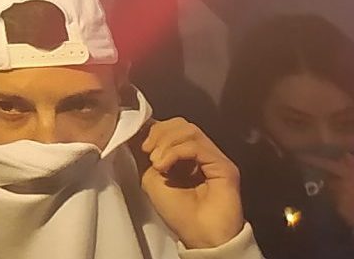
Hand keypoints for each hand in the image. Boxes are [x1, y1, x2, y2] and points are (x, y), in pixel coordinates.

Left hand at [136, 117, 244, 249]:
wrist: (200, 236)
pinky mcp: (224, 166)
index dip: (153, 129)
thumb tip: (136, 132)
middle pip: (181, 124)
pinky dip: (175, 152)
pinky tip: (164, 166)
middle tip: (148, 153)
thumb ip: (148, 155)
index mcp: (186, 156)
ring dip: (165, 142)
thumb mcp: (151, 177)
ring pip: (189, 130)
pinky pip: (196, 146)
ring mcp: (214, 158)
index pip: (172, 127)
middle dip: (159, 133)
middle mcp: (202, 153)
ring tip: (157, 163)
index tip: (139, 144)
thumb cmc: (178, 212)